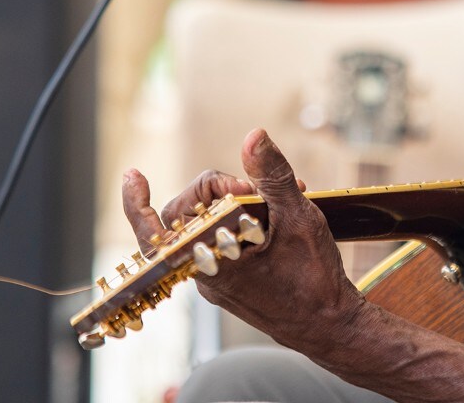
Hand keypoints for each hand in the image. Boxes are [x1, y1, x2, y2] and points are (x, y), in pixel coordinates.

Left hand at [121, 130, 362, 351]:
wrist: (331, 327)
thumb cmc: (314, 279)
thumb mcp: (297, 217)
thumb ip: (271, 175)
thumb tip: (253, 137)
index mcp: (210, 260)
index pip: (153, 233)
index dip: (136, 203)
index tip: (132, 174)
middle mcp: (205, 274)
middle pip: (187, 216)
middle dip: (215, 189)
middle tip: (252, 186)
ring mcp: (217, 280)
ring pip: (209, 227)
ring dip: (237, 204)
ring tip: (280, 197)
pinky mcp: (231, 283)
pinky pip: (223, 243)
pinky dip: (243, 222)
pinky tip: (277, 213)